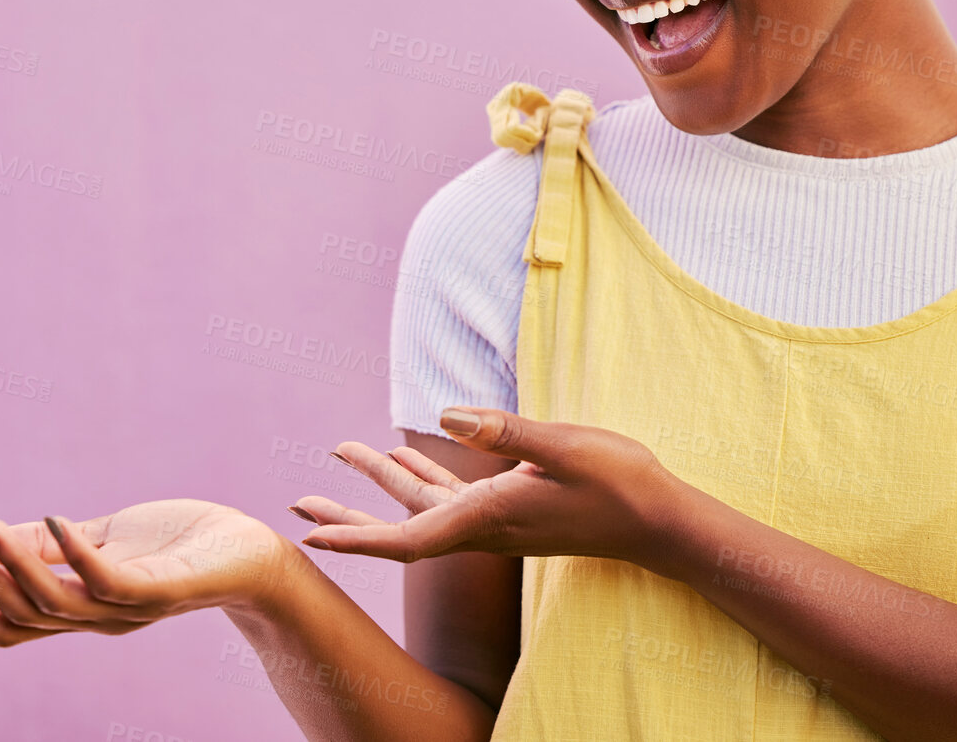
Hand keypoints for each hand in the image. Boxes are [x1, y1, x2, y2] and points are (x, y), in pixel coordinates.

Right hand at [0, 500, 291, 646]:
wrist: (253, 553)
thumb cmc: (181, 542)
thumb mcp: (108, 535)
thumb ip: (57, 542)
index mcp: (85, 606)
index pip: (19, 622)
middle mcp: (102, 618)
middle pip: (28, 615)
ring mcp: (131, 608)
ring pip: (58, 602)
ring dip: (16, 565)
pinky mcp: (163, 591)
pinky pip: (112, 581)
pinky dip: (79, 555)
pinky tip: (58, 520)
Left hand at [290, 407, 689, 567]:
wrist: (660, 521)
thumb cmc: (620, 484)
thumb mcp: (565, 446)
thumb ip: (505, 432)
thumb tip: (444, 417)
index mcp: (489, 517)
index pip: (408, 538)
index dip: (356, 538)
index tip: (311, 537)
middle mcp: (485, 526)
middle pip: (400, 526)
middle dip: (348, 515)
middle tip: (296, 506)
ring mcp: (497, 519)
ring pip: (422, 505)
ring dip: (380, 481)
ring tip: (339, 453)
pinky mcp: (512, 506)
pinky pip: (452, 494)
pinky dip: (422, 473)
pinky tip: (405, 452)